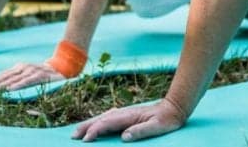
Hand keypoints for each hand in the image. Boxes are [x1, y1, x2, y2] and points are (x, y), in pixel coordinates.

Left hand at [0, 61, 64, 90]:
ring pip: (14, 79)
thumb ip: (19, 80)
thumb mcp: (29, 75)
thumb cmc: (43, 74)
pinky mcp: (39, 75)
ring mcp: (31, 70)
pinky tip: (9, 90)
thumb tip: (5, 88)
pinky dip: (17, 86)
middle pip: (6, 76)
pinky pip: (26, 82)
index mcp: (20, 67)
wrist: (63, 68)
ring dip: (2, 86)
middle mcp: (24, 67)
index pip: (4, 74)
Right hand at [72, 98, 187, 141]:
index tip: (86, 140)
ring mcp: (124, 113)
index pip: (107, 123)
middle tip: (73, 136)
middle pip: (100, 119)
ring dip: (89, 124)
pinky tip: (94, 125)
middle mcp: (124, 113)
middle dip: (86, 126)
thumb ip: (140, 131)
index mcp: (129, 116)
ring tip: (78, 131)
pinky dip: (98, 121)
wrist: (173, 108)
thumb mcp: (157, 127)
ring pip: (102, 118)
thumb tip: (124, 137)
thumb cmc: (166, 120)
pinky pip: (107, 118)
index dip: (95, 131)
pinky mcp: (126, 115)